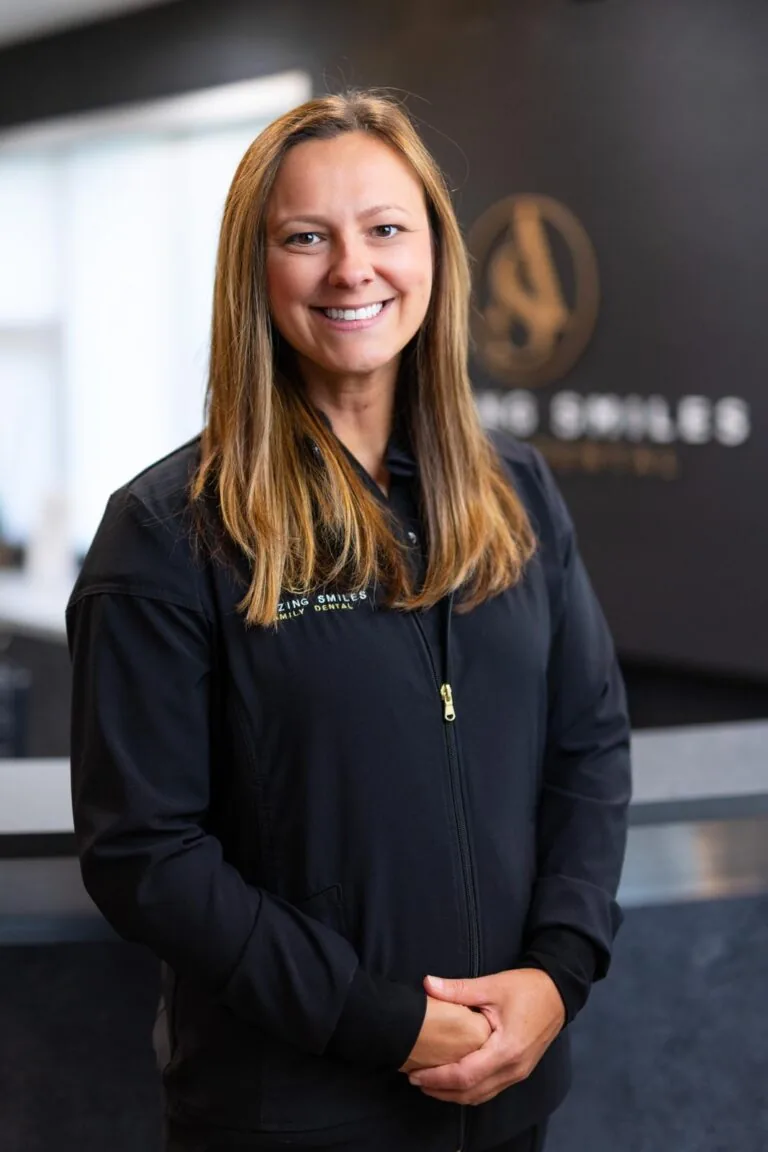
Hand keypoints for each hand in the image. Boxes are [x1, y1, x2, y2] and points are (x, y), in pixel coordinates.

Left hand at [405, 969, 565, 1104]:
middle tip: (414, 1079)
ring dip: (453, 1094)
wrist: (558, 993)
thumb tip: (427, 984)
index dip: (438, 1078)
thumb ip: (458, 989)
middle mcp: (513, 1068)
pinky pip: (490, 1089)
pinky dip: (469, 1090)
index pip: (466, 1075)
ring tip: (429, 1083)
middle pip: (471, 1093)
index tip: (415, 1074)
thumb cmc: (527, 988)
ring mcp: (518, 1073)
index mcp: (507, 1049)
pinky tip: (454, 1080)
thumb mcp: (491, 985)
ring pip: (481, 1095)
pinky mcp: (519, 1071)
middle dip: (440, 1090)